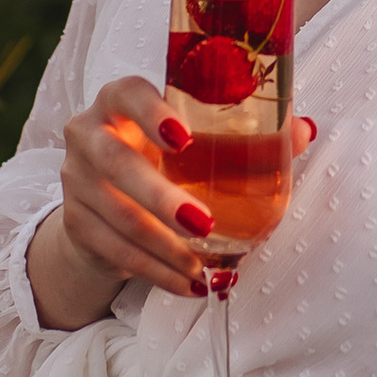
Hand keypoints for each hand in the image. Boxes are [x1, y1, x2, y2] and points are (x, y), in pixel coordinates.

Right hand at [27, 83, 319, 328]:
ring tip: (203, 267)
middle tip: (204, 223)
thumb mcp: (197, 141)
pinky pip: (114, 251)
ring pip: (116, 215)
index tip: (183, 139)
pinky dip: (154, 272)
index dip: (151, 113)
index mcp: (120, 101)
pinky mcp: (74, 223)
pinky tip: (187, 283)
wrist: (105, 201)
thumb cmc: (163, 158)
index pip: (127, 93)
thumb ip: (246, 132)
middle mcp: (88, 134)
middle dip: (160, 197)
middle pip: (116, 162)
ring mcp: (74, 179)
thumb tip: (303, 130)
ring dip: (163, 247)